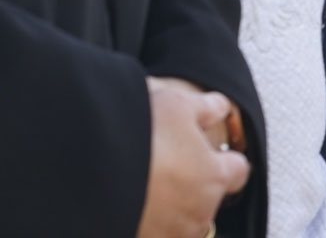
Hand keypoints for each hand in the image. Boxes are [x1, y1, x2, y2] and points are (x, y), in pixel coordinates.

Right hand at [137, 85, 250, 237]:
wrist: (84, 172)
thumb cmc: (136, 135)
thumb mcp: (177, 104)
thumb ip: (207, 108)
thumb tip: (220, 108)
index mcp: (214, 175)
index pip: (239, 171)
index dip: (226, 160)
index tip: (215, 155)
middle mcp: (198, 212)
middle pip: (208, 199)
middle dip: (193, 185)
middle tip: (166, 165)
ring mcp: (169, 234)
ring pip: (181, 222)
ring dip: (169, 207)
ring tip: (143, 185)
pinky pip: (153, 231)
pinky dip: (147, 221)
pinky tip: (127, 203)